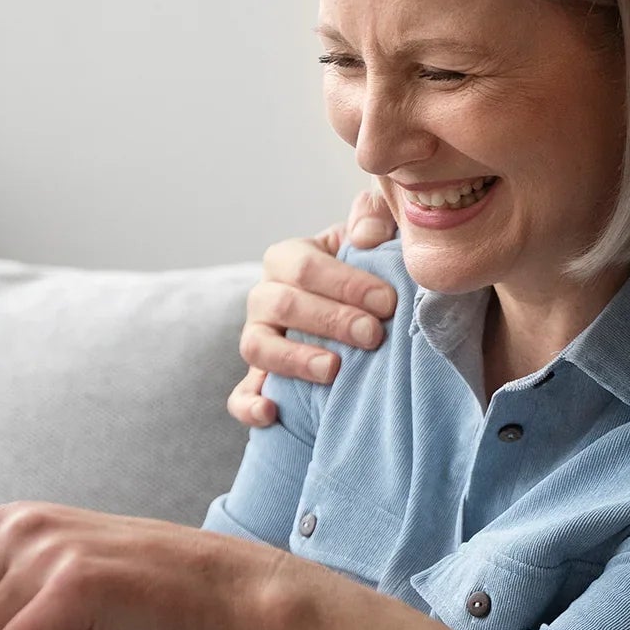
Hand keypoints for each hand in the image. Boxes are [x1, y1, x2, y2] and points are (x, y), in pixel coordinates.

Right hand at [230, 190, 399, 427]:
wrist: (357, 310)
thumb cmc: (365, 270)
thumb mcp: (370, 237)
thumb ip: (373, 216)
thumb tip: (366, 234)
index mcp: (287, 259)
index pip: (306, 267)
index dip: (346, 284)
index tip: (389, 302)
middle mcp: (265, 297)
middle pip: (282, 305)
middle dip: (330, 320)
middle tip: (372, 334)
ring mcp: (257, 338)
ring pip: (256, 346)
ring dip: (294, 358)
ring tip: (334, 370)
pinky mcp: (256, 379)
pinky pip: (240, 395)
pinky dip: (249, 404)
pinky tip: (272, 413)